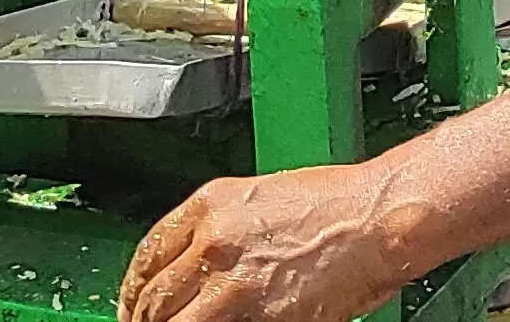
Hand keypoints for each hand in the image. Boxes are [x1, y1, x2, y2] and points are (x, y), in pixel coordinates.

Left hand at [119, 165, 416, 321]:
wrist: (377, 218)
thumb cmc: (340, 205)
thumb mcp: (265, 199)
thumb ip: (227, 229)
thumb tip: (205, 262)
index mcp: (210, 204)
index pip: (148, 252)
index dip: (134, 285)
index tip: (133, 302)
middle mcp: (211, 240)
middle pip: (152, 294)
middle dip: (142, 318)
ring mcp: (231, 281)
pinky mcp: (256, 313)